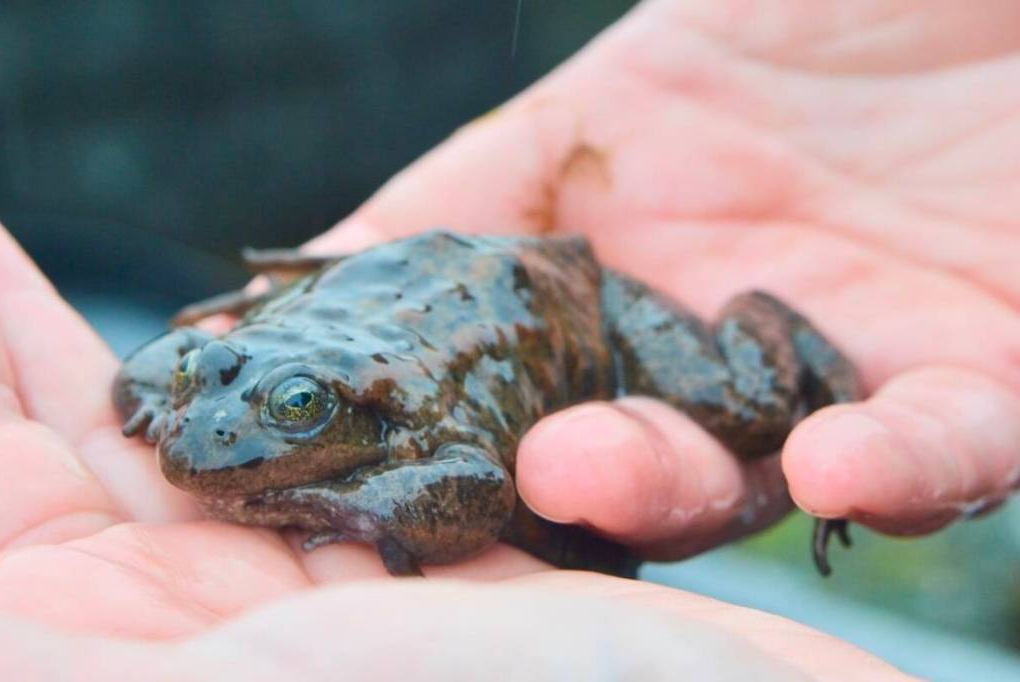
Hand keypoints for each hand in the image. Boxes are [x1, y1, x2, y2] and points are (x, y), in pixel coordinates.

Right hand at [305, 0, 1019, 560]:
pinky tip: (835, 467)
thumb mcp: (673, 42)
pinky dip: (891, 469)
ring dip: (669, 486)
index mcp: (632, 227)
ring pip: (752, 465)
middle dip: (544, 458)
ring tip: (592, 476)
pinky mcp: (986, 372)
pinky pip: (941, 448)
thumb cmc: (840, 1)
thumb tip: (342, 245)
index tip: (333, 407)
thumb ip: (529, 149)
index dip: (420, 368)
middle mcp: (718, 310)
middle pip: (614, 421)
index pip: (506, 319)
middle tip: (488, 463)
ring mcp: (846, 351)